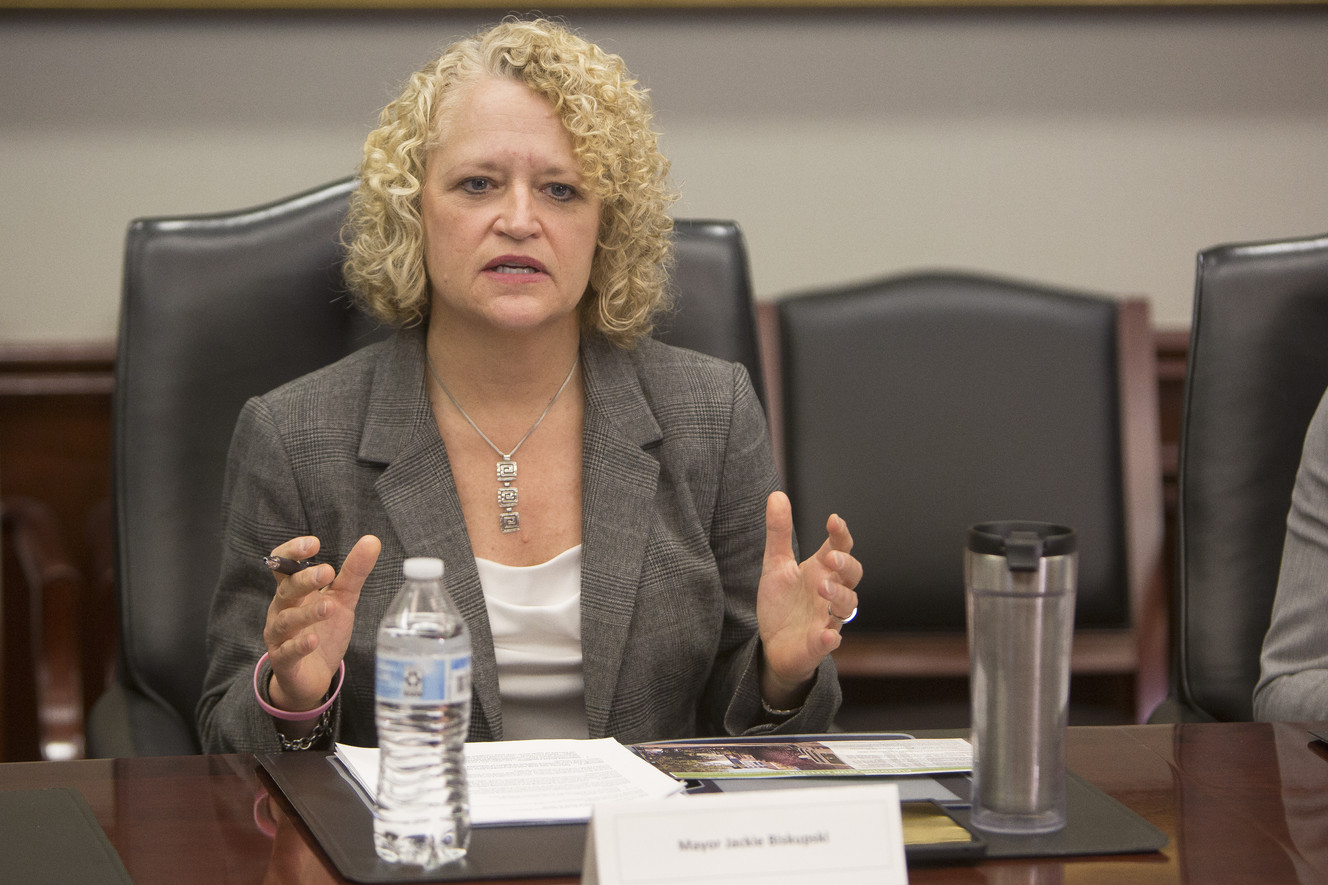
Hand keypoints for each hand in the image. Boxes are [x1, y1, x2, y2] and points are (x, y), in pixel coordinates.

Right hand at [263, 534, 380, 712]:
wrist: (313, 675)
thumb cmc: (324, 631)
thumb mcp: (343, 599)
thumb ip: (354, 572)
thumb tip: (372, 540)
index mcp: (294, 591)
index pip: (284, 565)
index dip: (292, 552)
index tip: (313, 544)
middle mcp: (282, 609)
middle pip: (286, 590)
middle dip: (304, 580)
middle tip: (327, 572)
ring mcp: (280, 636)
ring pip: (287, 620)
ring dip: (307, 613)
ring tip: (328, 607)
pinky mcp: (284, 661)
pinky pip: (287, 651)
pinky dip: (299, 646)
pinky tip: (313, 641)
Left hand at [756, 491, 860, 708]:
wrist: (774, 644)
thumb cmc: (782, 602)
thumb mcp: (775, 565)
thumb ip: (779, 533)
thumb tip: (776, 495)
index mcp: (821, 570)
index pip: (840, 548)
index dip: (841, 534)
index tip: (833, 520)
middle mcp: (830, 592)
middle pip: (852, 575)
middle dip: (845, 565)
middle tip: (830, 558)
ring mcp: (827, 619)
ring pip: (847, 607)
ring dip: (839, 597)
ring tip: (822, 588)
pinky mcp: (818, 644)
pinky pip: (830, 642)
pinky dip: (830, 638)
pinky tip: (826, 634)